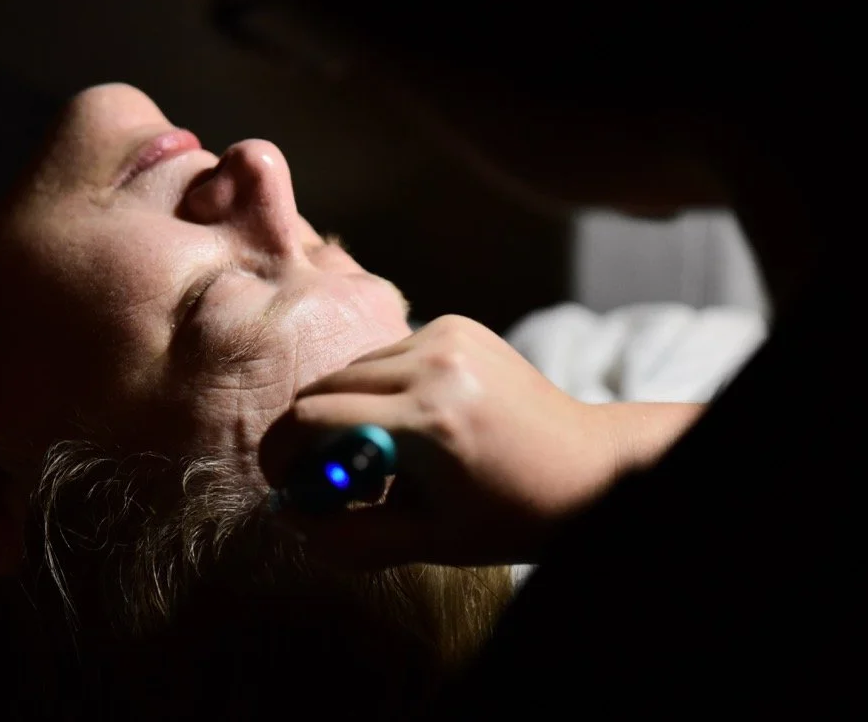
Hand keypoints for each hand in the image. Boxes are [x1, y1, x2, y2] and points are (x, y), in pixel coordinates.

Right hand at [260, 315, 611, 567]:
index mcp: (429, 422)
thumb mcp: (428, 542)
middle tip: (316, 474)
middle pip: (325, 386)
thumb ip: (349, 536)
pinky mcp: (457, 325)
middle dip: (305, 432)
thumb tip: (287, 518)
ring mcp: (448, 336)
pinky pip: (387, 354)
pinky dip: (379, 386)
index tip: (280, 479)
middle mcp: (435, 365)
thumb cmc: (510, 513)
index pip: (315, 418)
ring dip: (343, 408)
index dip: (281, 451)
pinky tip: (408, 420)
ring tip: (372, 453)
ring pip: (353, 367)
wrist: (587, 465)